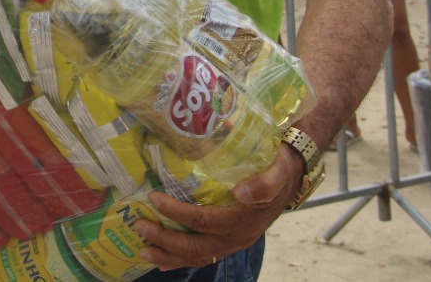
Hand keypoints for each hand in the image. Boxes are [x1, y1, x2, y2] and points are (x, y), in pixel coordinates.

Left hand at [134, 145, 301, 269]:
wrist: (291, 175)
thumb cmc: (277, 170)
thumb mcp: (275, 172)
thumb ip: (263, 184)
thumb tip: (242, 192)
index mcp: (243, 221)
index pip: (202, 221)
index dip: (175, 212)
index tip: (153, 198)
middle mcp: (238, 237)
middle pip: (195, 247)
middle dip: (165, 240)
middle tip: (139, 226)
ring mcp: (233, 242)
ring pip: (198, 257)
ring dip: (169, 256)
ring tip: (143, 251)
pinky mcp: (229, 241)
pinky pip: (203, 256)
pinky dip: (181, 259)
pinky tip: (163, 261)